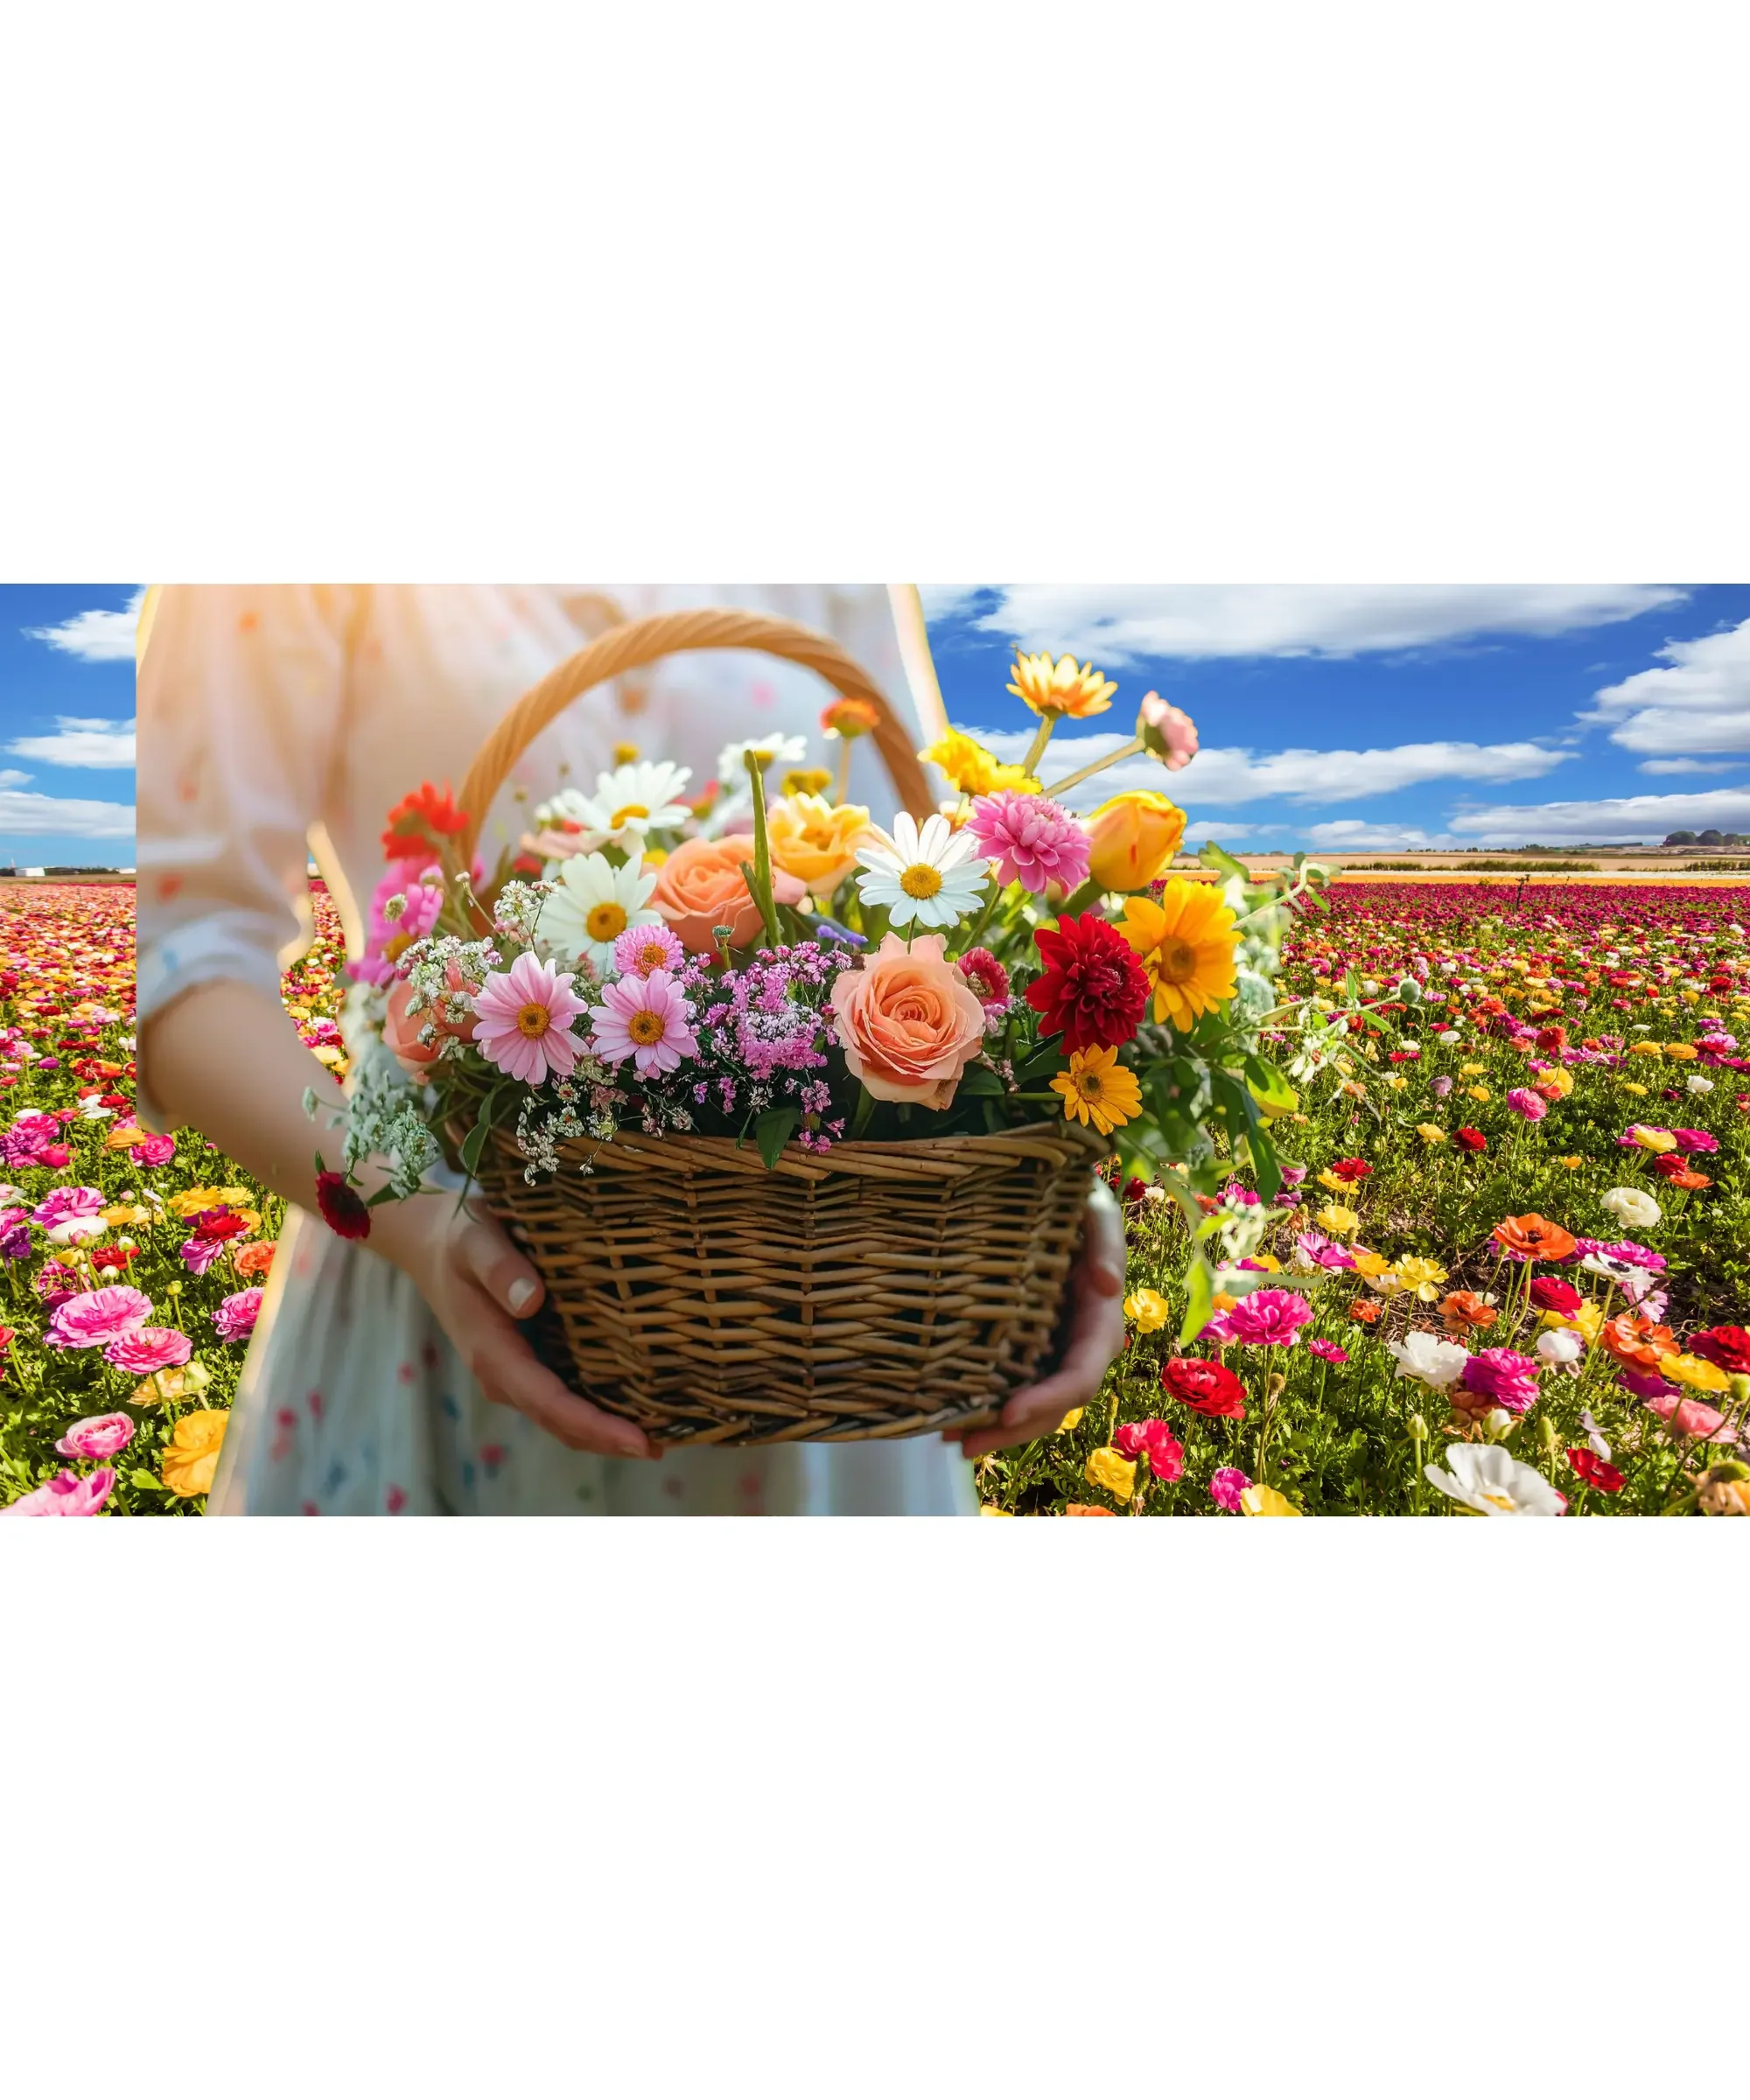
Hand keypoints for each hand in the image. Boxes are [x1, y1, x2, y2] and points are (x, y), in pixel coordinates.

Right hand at [369, 1191, 654, 1459]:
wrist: (433, 1245)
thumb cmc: (459, 1240)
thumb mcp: (474, 1241)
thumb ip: (500, 1268)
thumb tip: (532, 1301)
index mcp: (493, 1353)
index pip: (549, 1402)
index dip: (593, 1425)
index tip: (637, 1440)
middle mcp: (504, 1374)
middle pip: (561, 1422)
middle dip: (609, 1440)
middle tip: (663, 1448)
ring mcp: (515, 1374)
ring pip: (562, 1417)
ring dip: (605, 1432)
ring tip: (660, 1437)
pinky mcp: (527, 1364)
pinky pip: (563, 1397)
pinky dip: (596, 1410)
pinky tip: (634, 1407)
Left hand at [948, 1180, 1126, 1458]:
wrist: (1058, 1194)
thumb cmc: (1077, 1201)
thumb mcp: (1095, 1209)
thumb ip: (1105, 1239)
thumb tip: (1107, 1285)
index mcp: (1100, 1322)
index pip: (1080, 1376)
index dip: (1048, 1400)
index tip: (1007, 1412)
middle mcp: (1077, 1345)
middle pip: (1052, 1405)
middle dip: (1012, 1431)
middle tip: (962, 1445)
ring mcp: (1051, 1347)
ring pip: (1030, 1401)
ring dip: (994, 1428)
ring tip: (948, 1438)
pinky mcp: (1025, 1342)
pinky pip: (1010, 1380)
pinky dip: (984, 1401)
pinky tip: (948, 1412)